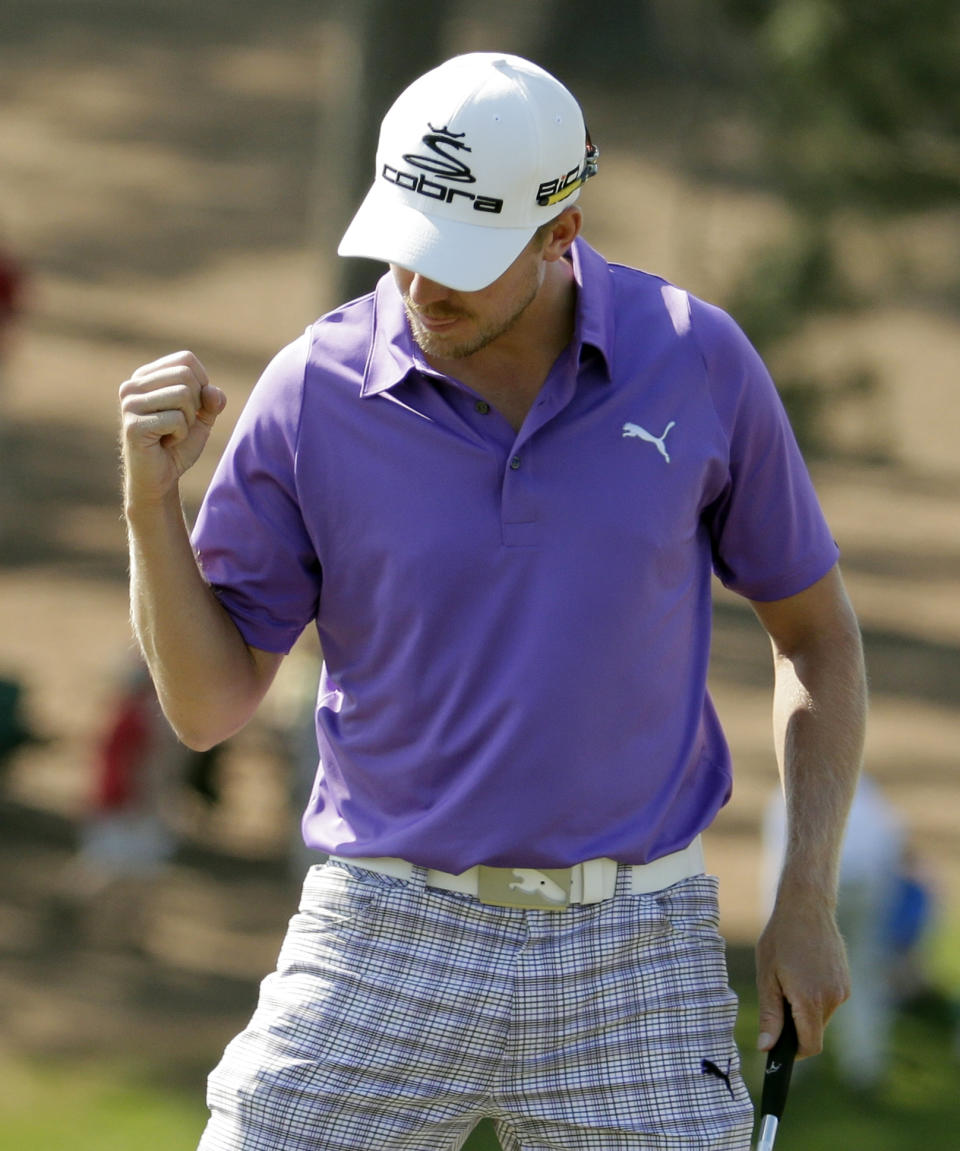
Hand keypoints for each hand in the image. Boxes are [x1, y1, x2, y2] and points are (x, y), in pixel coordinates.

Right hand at [120, 350, 225, 506]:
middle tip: (181, 424)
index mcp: (145, 377)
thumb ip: (212, 400)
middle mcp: (132, 386)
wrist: (160, 479)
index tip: (192, 408)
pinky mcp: (133, 425)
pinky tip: (166, 443)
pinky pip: (176, 419)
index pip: (186, 359)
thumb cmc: (178, 445)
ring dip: (189, 421)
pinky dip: (181, 435)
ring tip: (172, 434)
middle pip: (186, 375)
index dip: (202, 384)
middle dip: (196, 404)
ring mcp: (129, 404)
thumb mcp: (202, 417)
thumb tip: (212, 391)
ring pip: (183, 395)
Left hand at [755, 897, 849, 1059]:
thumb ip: (770, 1016)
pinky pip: (829, 1000)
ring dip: (805, 1008)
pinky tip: (803, 971)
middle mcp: (833, 999)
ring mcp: (843, 990)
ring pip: (821, 1016)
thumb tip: (766, 1048)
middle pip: (814, 1031)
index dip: (793, 1053)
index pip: (810, 1046)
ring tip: (790, 978)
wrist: (806, 907)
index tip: (778, 1048)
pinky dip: (815, 996)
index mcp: (811, 1000)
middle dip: (796, 1025)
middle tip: (777, 997)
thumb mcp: (767, 977)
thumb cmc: (780, 939)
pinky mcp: (846, 981)